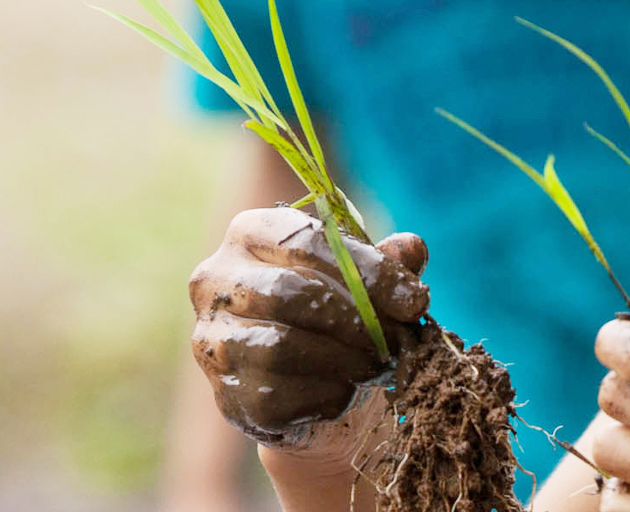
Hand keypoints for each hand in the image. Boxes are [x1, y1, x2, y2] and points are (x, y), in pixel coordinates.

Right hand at [187, 206, 429, 457]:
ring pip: (282, 346)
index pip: (306, 240)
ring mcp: (213, 340)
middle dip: (358, 318)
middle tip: (401, 338)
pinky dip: (326, 395)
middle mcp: (216, 280)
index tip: (416, 301)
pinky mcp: (226, 394)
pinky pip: (278, 396)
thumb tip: (410, 248)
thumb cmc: (337, 318)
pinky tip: (349, 392)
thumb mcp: (365, 282)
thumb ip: (386, 262)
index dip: (368, 271)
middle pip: (290, 292)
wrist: (309, 394)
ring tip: (380, 365)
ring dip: (346, 359)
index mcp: (250, 234)